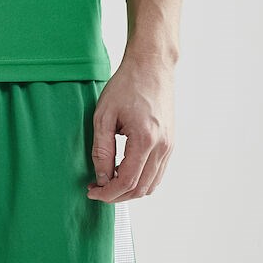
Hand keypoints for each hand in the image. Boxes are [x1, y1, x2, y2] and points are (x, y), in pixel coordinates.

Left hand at [86, 51, 174, 201]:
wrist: (151, 66)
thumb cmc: (126, 85)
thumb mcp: (104, 115)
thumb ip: (101, 149)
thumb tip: (101, 177)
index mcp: (145, 139)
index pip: (127, 181)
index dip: (108, 192)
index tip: (92, 191)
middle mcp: (162, 147)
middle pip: (140, 189)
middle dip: (117, 195)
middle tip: (97, 190)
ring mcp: (169, 146)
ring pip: (151, 185)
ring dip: (130, 191)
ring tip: (108, 182)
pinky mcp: (170, 143)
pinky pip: (158, 173)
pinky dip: (142, 180)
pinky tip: (124, 172)